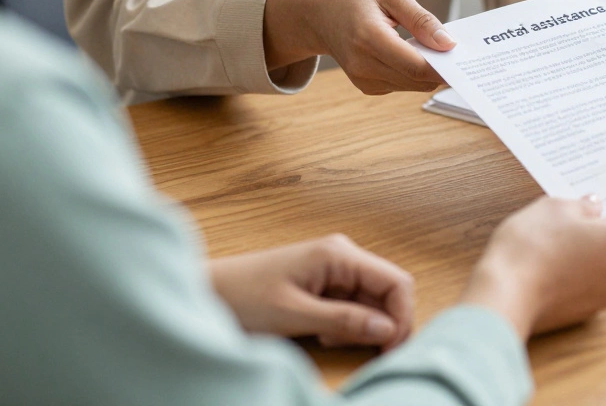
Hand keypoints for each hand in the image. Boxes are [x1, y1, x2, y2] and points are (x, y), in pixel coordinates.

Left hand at [208, 234, 415, 350]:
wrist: (204, 292)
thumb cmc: (241, 297)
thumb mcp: (294, 314)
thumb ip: (345, 321)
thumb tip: (388, 329)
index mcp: (339, 254)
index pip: (396, 282)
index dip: (402, 316)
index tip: (390, 349)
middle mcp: (342, 256)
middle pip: (387, 292)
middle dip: (382, 324)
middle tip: (364, 351)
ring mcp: (332, 269)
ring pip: (370, 302)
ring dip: (361, 326)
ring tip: (328, 339)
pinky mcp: (322, 284)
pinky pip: (351, 306)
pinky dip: (345, 325)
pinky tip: (320, 334)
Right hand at [263, 0, 453, 94]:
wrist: (318, 13)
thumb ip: (422, 20)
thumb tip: (448, 43)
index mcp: (369, 38)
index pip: (416, 66)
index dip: (445, 67)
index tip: (466, 60)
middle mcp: (363, 65)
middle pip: (417, 80)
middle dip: (442, 69)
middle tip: (462, 53)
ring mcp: (363, 80)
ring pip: (412, 85)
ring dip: (430, 71)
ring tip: (438, 49)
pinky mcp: (367, 86)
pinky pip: (402, 84)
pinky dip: (415, 73)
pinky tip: (417, 54)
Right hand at [460, 196, 605, 339]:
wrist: (506, 294)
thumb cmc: (532, 246)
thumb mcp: (554, 207)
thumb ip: (582, 205)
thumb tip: (592, 208)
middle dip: (603, 235)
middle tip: (571, 226)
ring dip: (589, 258)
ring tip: (555, 249)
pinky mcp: (586, 314)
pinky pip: (589, 288)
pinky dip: (577, 278)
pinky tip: (551, 270)